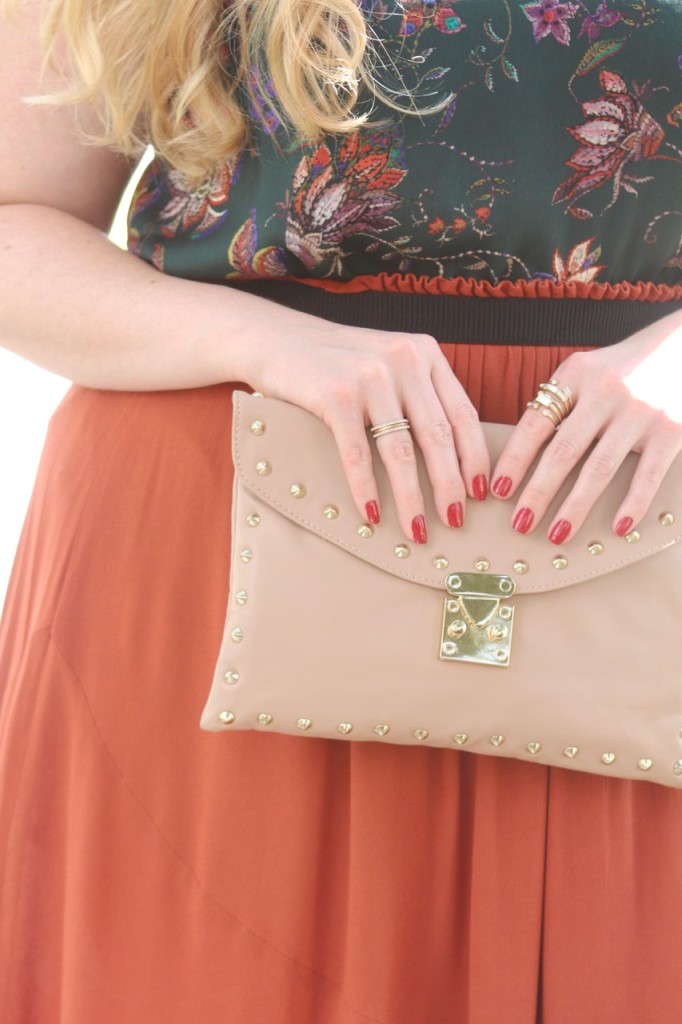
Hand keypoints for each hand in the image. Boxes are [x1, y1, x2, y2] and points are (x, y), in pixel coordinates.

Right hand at [251, 319, 489, 543]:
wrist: (277, 338)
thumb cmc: (337, 361)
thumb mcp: (389, 362)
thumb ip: (419, 392)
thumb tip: (453, 456)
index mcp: (425, 353)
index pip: (463, 413)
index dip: (475, 458)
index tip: (482, 492)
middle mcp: (404, 360)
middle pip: (437, 436)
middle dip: (450, 486)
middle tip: (455, 521)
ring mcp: (370, 376)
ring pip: (401, 451)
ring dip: (411, 498)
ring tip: (417, 529)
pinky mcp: (336, 394)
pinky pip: (358, 454)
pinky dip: (366, 488)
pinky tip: (372, 514)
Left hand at [490, 310, 681, 542]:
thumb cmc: (626, 368)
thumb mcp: (588, 371)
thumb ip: (561, 403)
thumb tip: (522, 454)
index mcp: (577, 375)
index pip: (536, 423)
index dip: (514, 459)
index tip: (498, 490)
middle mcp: (606, 392)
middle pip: (563, 451)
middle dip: (538, 492)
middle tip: (519, 523)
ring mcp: (640, 411)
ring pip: (599, 468)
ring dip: (575, 506)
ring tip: (556, 534)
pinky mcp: (671, 429)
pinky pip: (647, 474)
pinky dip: (632, 504)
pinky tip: (617, 527)